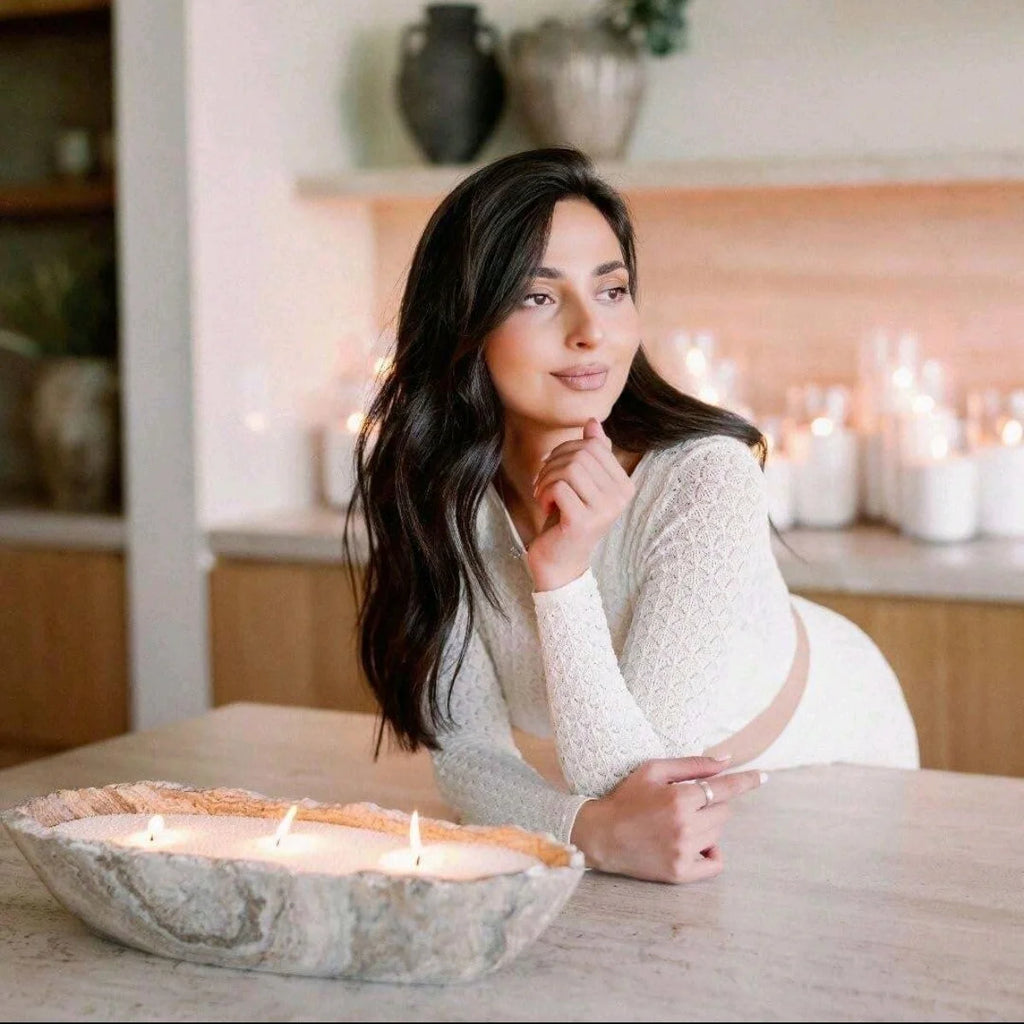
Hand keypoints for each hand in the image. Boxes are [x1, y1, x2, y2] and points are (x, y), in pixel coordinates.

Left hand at [527, 417, 636, 591]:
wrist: (560, 562)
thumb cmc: (568, 519)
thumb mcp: (581, 483)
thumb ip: (591, 454)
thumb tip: (593, 422)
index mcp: (625, 486)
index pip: (594, 446)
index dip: (566, 450)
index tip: (553, 468)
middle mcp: (620, 498)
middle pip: (581, 455)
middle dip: (553, 463)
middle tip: (544, 482)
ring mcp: (604, 510)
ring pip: (570, 469)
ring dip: (547, 478)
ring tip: (543, 493)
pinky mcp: (583, 521)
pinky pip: (559, 487)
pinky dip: (545, 493)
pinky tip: (546, 506)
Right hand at [569, 756, 765, 882]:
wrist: (600, 835)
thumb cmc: (626, 797)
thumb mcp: (654, 770)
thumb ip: (693, 764)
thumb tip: (727, 760)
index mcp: (679, 798)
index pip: (725, 788)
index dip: (746, 781)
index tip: (764, 777)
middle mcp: (686, 826)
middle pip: (723, 811)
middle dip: (710, 803)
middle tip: (685, 803)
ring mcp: (684, 852)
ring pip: (719, 834)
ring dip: (707, 825)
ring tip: (680, 823)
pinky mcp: (680, 873)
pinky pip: (715, 863)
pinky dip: (710, 853)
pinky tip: (693, 845)